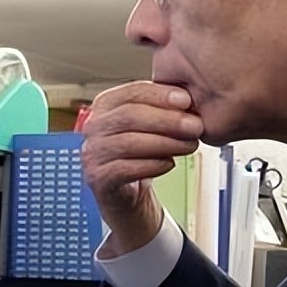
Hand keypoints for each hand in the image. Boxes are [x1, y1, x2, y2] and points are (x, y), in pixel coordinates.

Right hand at [81, 81, 201, 253]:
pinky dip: (153, 165)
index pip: (130, 92)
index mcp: (104, 106)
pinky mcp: (97, 178)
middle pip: (130, 116)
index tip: (186, 100)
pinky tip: (169, 163)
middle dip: (168, 120)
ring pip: (130, 142)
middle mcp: (93, 127)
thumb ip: (161, 108)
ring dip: (166, 143)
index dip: (160, 95)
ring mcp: (92, 153)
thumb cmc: (139, 154)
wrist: (127, 194)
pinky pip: (127, 169)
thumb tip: (189, 97)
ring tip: (188, 146)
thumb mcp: (148, 125)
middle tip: (195, 126)